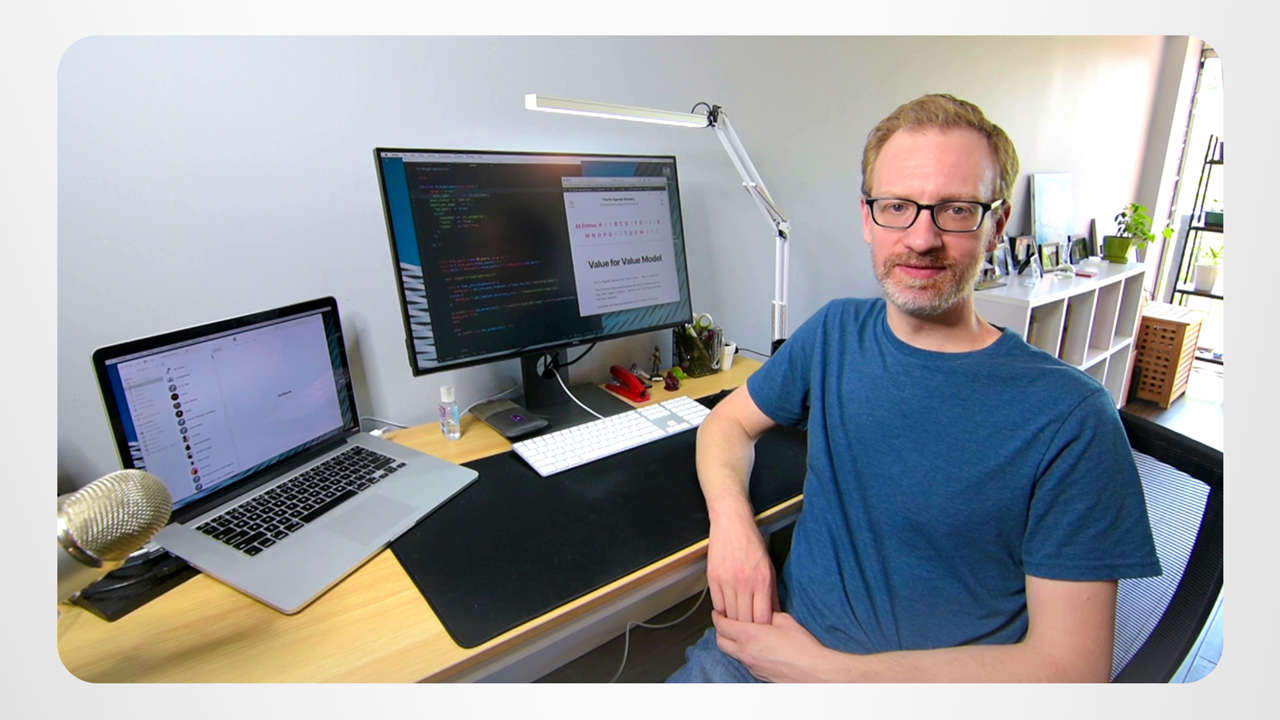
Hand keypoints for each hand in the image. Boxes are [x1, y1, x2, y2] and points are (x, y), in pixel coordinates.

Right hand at [705, 516, 777, 623]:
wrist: (732, 523)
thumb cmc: (752, 542)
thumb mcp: (769, 566)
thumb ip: (771, 591)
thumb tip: (774, 613)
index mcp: (762, 580)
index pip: (762, 617)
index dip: (762, 628)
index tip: (762, 630)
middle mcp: (744, 583)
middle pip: (745, 619)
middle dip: (748, 628)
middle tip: (749, 630)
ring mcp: (727, 581)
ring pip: (730, 614)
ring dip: (734, 621)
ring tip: (737, 622)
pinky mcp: (713, 578)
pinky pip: (717, 604)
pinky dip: (722, 611)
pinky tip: (726, 610)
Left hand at [713, 610, 841, 682]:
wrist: (813, 672)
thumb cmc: (802, 647)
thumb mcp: (784, 620)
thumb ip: (768, 614)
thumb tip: (762, 609)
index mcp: (749, 636)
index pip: (722, 625)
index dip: (717, 616)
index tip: (718, 611)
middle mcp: (746, 653)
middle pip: (720, 641)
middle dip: (719, 630)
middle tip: (725, 621)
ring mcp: (751, 666)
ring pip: (732, 653)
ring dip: (731, 642)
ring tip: (740, 633)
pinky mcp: (758, 674)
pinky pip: (744, 661)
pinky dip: (743, 652)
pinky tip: (755, 646)